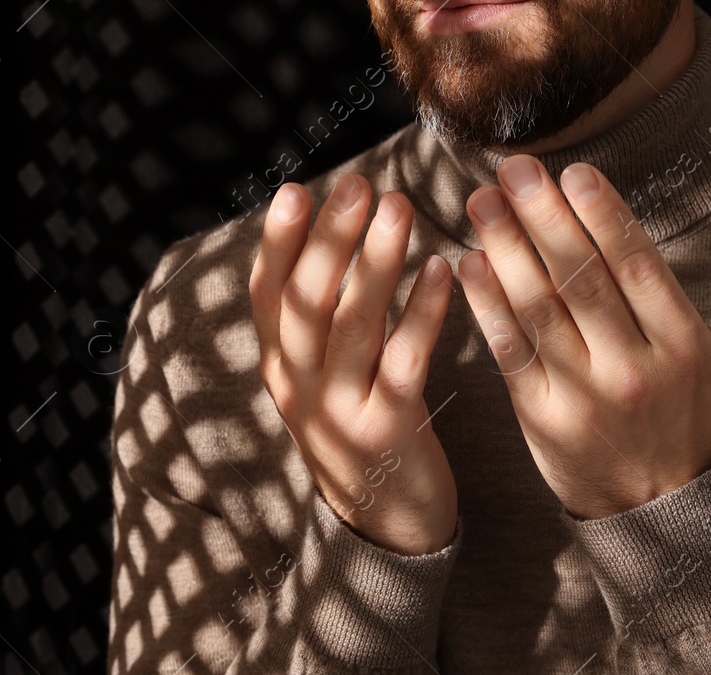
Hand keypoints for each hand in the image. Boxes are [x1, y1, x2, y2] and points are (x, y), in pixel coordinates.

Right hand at [249, 174, 457, 553]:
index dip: (278, 243)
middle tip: (358, 185)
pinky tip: (443, 270)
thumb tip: (332, 226)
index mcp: (281, 367)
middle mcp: (299, 387)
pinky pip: (405, 364)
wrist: (385, 525)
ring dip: (375, 263)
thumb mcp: (325, 374)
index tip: (295, 190)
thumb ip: (323, 314)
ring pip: (352, 327)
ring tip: (398, 209)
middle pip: (306, 303)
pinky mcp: (388, 432)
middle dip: (329, 239)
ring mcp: (340, 412)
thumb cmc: (363, 424)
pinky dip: (422, 313)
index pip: (268, 295)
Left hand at [457, 156, 710, 518]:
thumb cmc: (710, 436)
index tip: (575, 172)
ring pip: (539, 309)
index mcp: (684, 348)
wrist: (666, 522)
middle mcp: (633, 369)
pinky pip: (510, 352)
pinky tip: (468, 263)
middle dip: (545, 216)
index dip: (603, 215)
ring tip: (483, 200)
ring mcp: (584, 395)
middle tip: (516, 168)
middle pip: (581, 278)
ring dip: (505, 248)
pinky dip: (486, 306)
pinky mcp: (543, 419)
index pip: (638, 266)